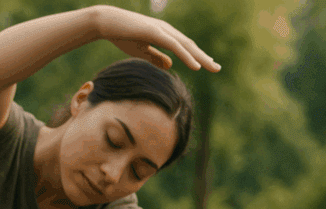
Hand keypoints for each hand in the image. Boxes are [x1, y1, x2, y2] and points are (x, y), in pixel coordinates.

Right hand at [93, 5, 219, 71]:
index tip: (207, 65)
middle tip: (217, 68)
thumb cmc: (122, 36)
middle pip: (189, 45)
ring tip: (212, 67)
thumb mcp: (141, 51)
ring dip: (200, 57)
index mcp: (164, 34)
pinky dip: (187, 56)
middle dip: (204, 57)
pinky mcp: (156, 32)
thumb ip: (156, 57)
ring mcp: (162, 30)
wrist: (108, 23)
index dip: (196, 55)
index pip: (184, 46)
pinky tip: (196, 66)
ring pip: (186, 46)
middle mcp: (167, 30)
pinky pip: (176, 47)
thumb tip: (170, 66)